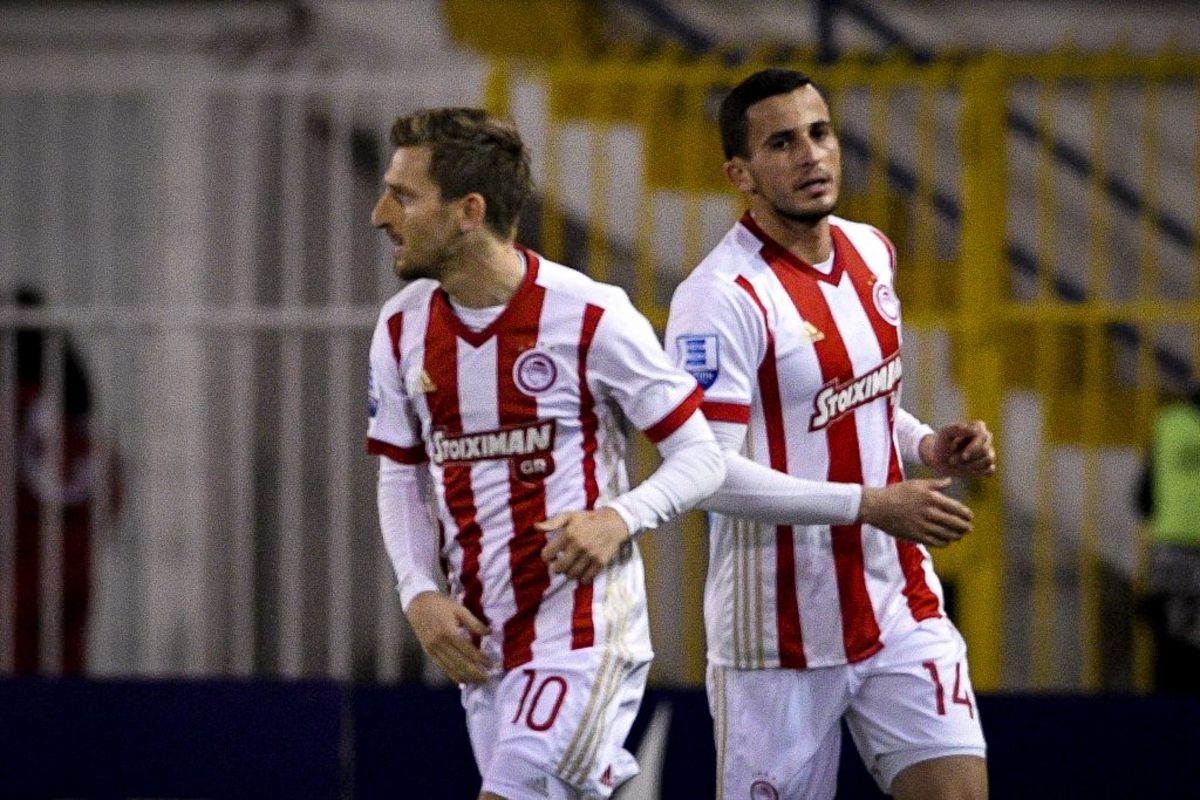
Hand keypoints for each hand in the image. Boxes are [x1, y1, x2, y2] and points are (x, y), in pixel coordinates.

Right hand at [406, 591, 491, 683]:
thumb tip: (489, 633)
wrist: (417, 603)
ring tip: (478, 682)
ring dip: (466, 677)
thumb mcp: (459, 609)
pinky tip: (463, 680)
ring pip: (451, 668)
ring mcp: (433, 650)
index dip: (481, 659)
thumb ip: (474, 622)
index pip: (468, 650)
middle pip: (460, 663)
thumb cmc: (440, 604)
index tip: (492, 665)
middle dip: (475, 673)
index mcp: (449, 632)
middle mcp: (440, 644)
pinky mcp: (428, 652)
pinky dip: (453, 675)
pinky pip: (442, 667)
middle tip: (488, 680)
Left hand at [537, 507, 630, 583]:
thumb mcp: (569, 516)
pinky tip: (581, 572)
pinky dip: (581, 578)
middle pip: (559, 568)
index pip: (548, 554)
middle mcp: (578, 545)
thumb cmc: (588, 519)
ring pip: (571, 575)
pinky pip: (586, 578)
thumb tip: (536, 527)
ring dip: (568, 573)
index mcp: (568, 534)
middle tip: (559, 565)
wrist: (613, 523)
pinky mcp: (600, 562)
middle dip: (556, 568)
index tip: (550, 556)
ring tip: (570, 568)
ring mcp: (590, 555)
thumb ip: (552, 523)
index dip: (546, 557)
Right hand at [857, 478, 973, 547]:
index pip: (956, 508)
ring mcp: (923, 525)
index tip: (970, 517)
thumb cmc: (896, 493)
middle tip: (969, 529)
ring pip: (947, 534)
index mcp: (931, 498)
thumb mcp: (916, 483)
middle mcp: (929, 512)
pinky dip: (944, 542)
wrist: (877, 507)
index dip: (966, 514)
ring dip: (956, 536)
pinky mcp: (916, 536)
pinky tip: (946, 541)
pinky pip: (936, 542)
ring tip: (959, 535)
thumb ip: (935, 483)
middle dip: (964, 527)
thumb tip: (950, 480)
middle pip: (954, 523)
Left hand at [920, 420, 996, 477]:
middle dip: (968, 459)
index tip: (963, 456)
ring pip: (988, 460)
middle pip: (986, 450)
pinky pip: (991, 469)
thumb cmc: (941, 444)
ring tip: (957, 464)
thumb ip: (956, 428)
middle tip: (952, 461)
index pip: (983, 436)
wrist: (938, 459)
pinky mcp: (987, 464)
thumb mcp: (944, 433)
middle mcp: (985, 438)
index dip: (974, 448)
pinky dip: (978, 472)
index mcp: (978, 426)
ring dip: (970, 466)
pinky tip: (966, 470)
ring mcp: (988, 451)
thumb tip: (975, 431)